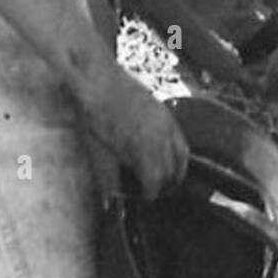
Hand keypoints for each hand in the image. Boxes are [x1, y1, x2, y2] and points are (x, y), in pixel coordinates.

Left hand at [82, 66, 187, 198]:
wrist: (98, 79)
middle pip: (174, 170)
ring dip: (174, 169)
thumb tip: (116, 196)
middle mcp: (161, 135)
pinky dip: (176, 151)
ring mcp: (166, 121)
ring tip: (162, 177)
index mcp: (144, 147)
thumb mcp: (99, 151)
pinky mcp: (165, 112)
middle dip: (165, 184)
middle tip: (152, 191)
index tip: (144, 198)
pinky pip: (180, 138)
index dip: (151, 193)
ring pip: (182, 155)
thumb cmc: (94, 115)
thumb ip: (113, 176)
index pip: (157, 180)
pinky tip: (163, 155)